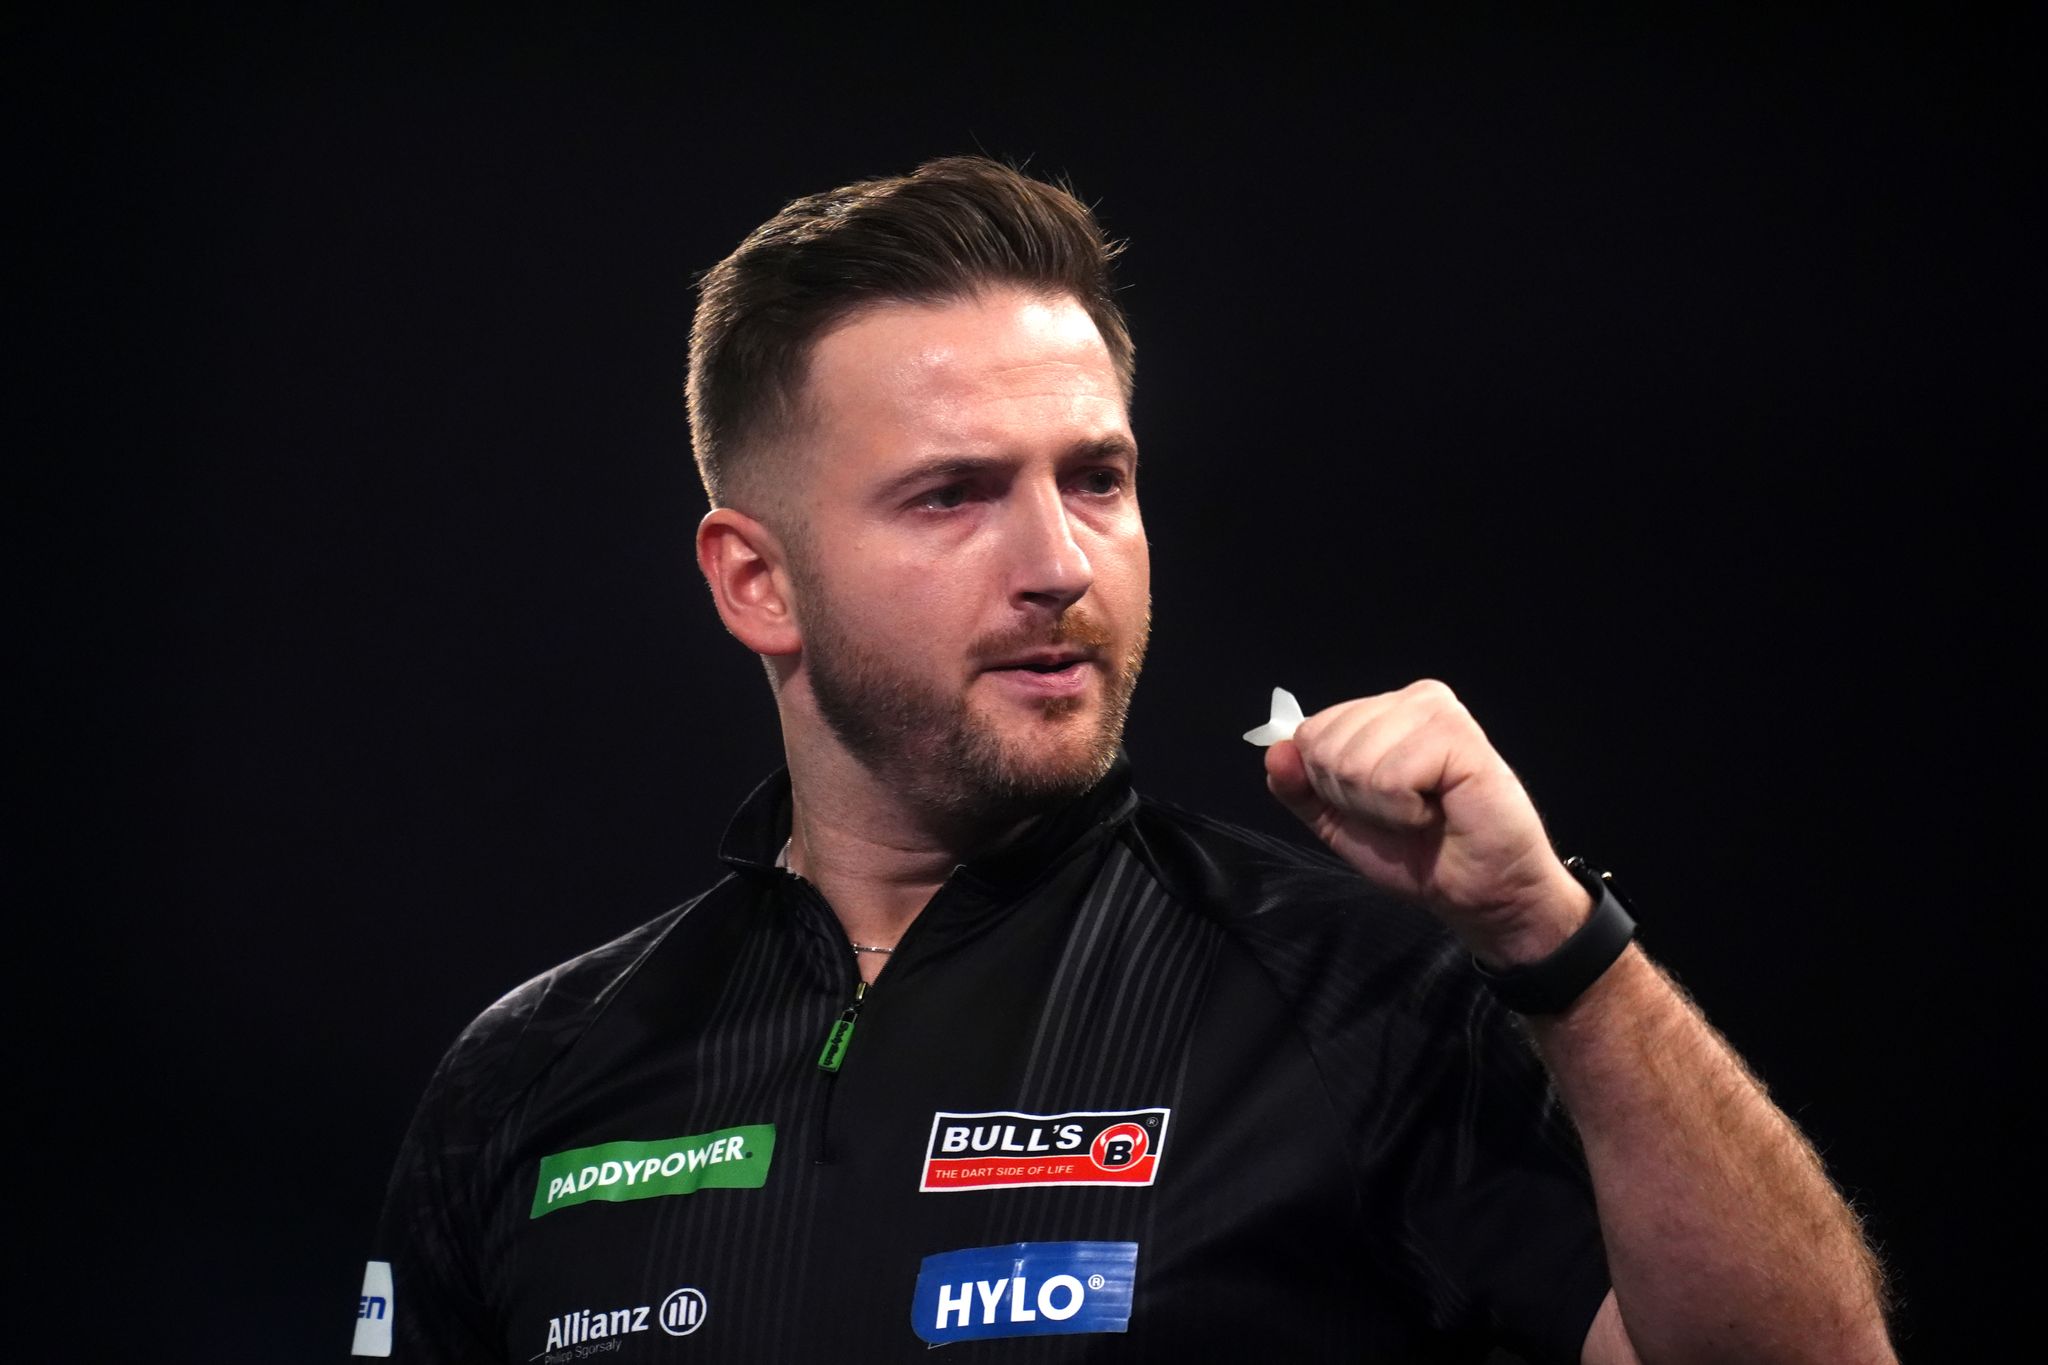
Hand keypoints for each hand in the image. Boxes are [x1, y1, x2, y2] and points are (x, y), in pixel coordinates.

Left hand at [1262, 680, 1591, 963]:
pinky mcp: (1461, 738)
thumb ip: (1301, 788)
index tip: (1376, 806)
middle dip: (1352, 798)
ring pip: (1353, 761)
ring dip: (1381, 808)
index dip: (1328, 786)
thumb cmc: (1419, 854)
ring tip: (1422, 813)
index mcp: (1383, 711)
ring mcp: (1438, 713)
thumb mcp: (1339, 822)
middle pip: (1324, 745)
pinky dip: (1404, 812)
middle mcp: (1412, 700)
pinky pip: (1390, 777)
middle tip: (1403, 813)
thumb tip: (1274, 752)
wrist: (1480, 894)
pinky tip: (1438, 812)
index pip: (1309, 733)